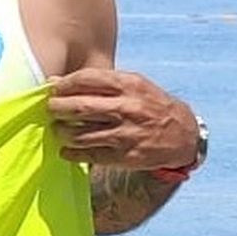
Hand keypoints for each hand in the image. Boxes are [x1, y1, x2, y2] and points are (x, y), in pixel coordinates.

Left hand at [47, 69, 198, 170]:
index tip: (53, 89)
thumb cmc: (151, 106)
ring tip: (58, 130)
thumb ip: (98, 82)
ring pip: (80, 134)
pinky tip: (67, 150)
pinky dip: (71, 153)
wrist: (185, 136)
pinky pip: (89, 155)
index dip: (63, 84)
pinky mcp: (126, 156)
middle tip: (51, 110)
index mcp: (129, 85)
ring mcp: (127, 134)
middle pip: (78, 107)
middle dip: (56, 108)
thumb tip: (54, 82)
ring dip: (61, 132)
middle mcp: (128, 108)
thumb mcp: (133, 86)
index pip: (86, 79)